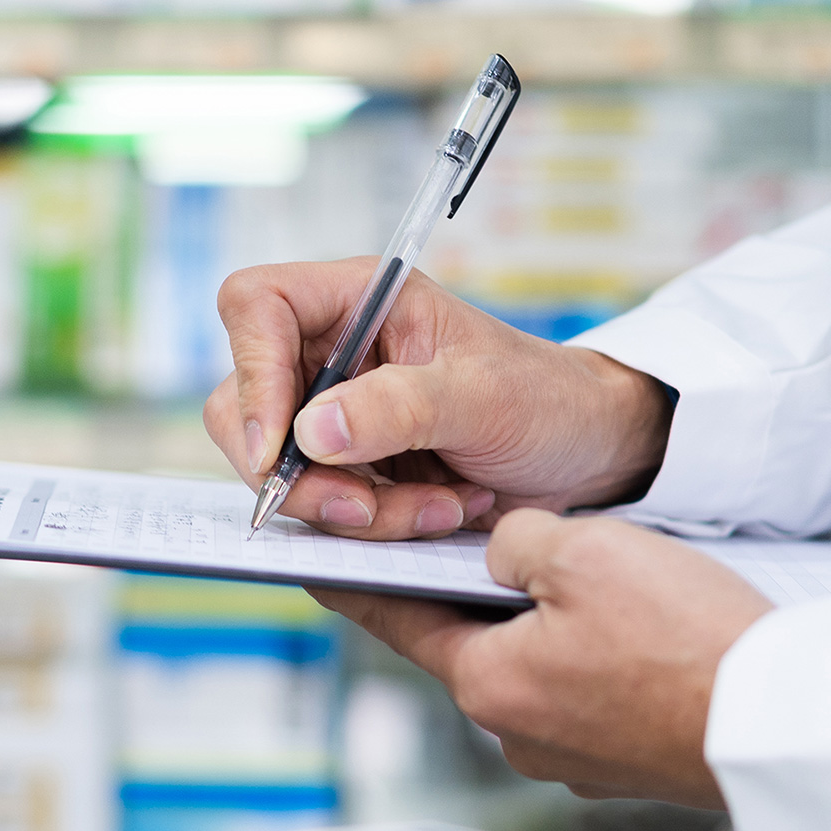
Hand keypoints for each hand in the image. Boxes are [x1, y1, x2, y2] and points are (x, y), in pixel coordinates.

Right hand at [203, 259, 672, 539]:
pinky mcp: (348, 473)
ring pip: (281, 474)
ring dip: (354, 511)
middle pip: (245, 408)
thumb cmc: (545, 398)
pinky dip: (375, 529)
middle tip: (365, 511)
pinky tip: (438, 516)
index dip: (252, 372)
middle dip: (302, 475)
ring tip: (439, 509)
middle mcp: (331, 354)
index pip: (254, 306)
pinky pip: (321, 511)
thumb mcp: (481, 396)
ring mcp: (333, 418)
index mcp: (355, 300)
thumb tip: (310, 433)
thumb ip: (398, 407)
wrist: (585, 455)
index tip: (282, 446)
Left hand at [314, 510, 774, 806]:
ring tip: (592, 575)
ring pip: (535, 668)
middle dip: (478, 592)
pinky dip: (594, 657)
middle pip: (472, 644)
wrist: (782, 722)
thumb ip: (517, 541)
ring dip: (547, 623)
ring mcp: (572, 759)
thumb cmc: (685, 639)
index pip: (399, 621)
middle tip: (482, 538)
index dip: (359, 581)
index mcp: (488, 683)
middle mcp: (517, 735)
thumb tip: (504, 553)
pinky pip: (586, 695)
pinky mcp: (623, 764)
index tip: (318, 561)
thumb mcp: (585, 552)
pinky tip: (636, 625)